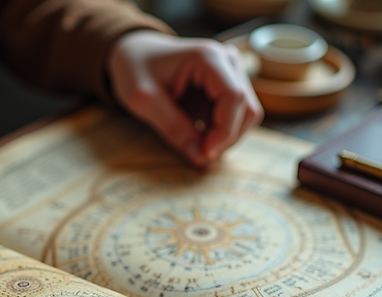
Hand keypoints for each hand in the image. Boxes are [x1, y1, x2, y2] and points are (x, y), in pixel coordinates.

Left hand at [107, 30, 262, 167]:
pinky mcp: (229, 82)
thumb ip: (172, 128)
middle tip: (198, 155)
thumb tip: (200, 159)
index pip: (234, 98)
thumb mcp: (143, 100)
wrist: (134, 52)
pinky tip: (197, 134)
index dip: (225, 131)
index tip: (204, 154)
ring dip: (225, 137)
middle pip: (247, 109)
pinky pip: (237, 114)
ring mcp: (232, 70)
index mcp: (208, 57)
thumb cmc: (135, 69)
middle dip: (226, 139)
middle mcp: (227, 59)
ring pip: (246, 114)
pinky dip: (221, 131)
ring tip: (195, 144)